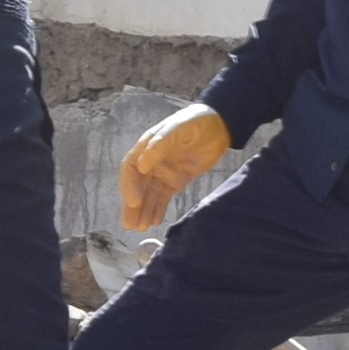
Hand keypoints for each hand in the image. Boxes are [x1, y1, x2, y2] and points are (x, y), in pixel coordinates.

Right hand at [116, 104, 234, 229]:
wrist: (219, 125)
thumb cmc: (195, 121)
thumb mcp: (178, 129)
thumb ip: (160, 144)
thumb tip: (142, 165)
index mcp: (147, 146)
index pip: (130, 168)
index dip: (129, 185)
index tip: (134, 201)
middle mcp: (151, 161)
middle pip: (137, 186)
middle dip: (133, 206)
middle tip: (130, 225)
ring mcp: (163, 172)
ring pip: (149, 195)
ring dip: (143, 211)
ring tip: (140, 228)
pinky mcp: (176, 180)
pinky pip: (163, 197)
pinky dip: (158, 209)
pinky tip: (154, 221)